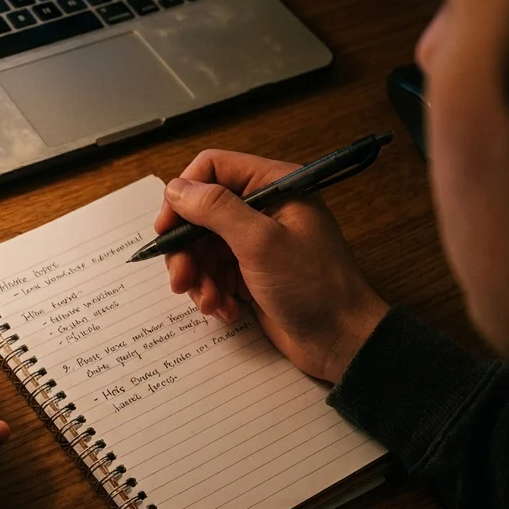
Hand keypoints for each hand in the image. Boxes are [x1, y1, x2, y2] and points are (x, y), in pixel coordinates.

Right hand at [155, 150, 389, 382]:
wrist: (341, 339)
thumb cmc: (314, 286)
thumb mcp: (261, 242)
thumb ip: (216, 210)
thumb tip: (176, 188)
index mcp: (275, 185)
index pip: (213, 169)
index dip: (184, 195)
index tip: (166, 228)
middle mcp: (263, 208)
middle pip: (201, 213)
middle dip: (187, 249)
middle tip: (181, 280)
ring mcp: (256, 241)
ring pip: (202, 247)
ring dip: (198, 277)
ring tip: (210, 302)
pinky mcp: (251, 271)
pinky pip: (214, 273)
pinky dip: (213, 292)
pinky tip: (226, 310)